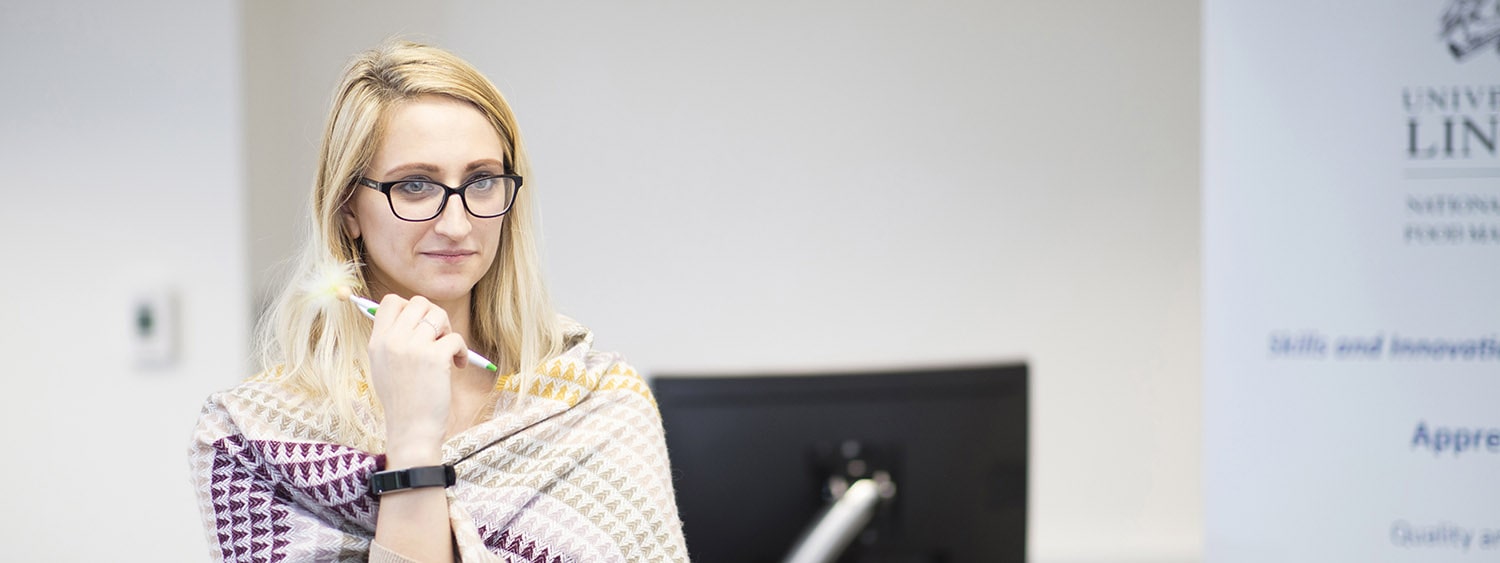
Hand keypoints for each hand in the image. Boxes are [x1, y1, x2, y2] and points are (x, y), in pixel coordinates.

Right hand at [366, 294, 468, 463]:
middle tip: (438, 339)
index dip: (410, 308)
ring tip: (448, 352)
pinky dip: (462, 350)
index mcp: (377, 342)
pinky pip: (456, 337)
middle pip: (418, 303)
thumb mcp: (383, 367)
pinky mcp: (435, 357)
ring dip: (448, 330)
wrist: (411, 429)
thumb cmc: (402, 401)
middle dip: (434, 317)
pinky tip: (459, 365)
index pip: (391, 301)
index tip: (420, 326)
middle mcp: (392, 341)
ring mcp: (413, 348)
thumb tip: (410, 314)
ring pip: (438, 315)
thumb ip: (392, 340)